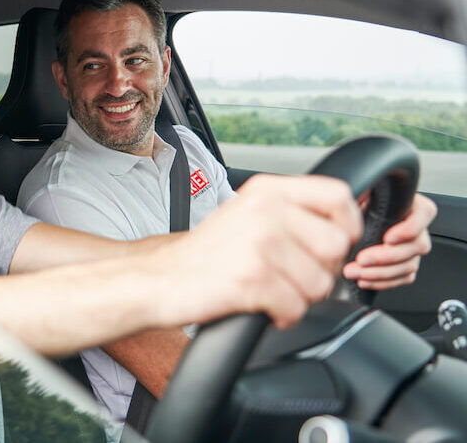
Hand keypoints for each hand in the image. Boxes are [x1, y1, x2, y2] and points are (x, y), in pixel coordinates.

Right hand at [168, 174, 362, 329]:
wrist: (160, 278)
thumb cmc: (207, 253)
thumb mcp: (247, 212)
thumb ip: (290, 210)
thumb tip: (342, 227)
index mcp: (267, 191)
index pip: (338, 196)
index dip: (348, 224)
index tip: (333, 243)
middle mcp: (265, 211)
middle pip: (336, 246)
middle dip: (321, 271)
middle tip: (291, 276)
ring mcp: (259, 245)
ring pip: (320, 283)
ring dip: (299, 297)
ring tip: (271, 290)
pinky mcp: (252, 280)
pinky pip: (296, 308)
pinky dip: (282, 316)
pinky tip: (262, 307)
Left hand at [342, 193, 435, 289]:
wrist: (349, 223)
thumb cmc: (355, 205)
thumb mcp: (359, 193)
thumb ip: (363, 191)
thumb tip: (351, 196)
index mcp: (411, 205)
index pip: (425, 213)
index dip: (410, 228)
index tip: (388, 237)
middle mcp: (416, 228)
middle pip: (417, 245)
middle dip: (387, 256)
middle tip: (361, 258)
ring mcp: (412, 249)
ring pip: (409, 265)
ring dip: (380, 272)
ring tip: (354, 271)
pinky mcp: (405, 266)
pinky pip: (402, 279)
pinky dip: (382, 282)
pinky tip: (363, 280)